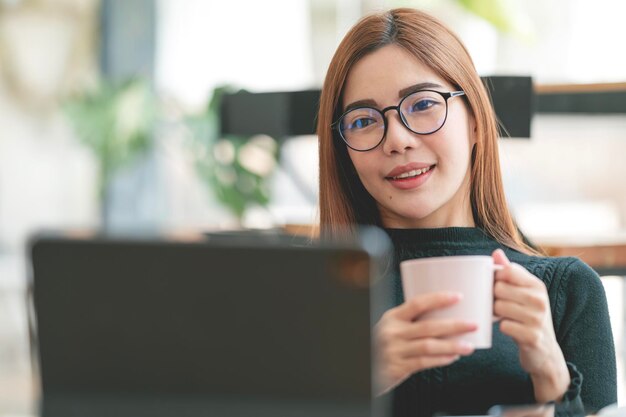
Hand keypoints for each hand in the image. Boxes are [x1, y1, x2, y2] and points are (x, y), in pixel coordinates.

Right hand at [374, 292, 476, 395]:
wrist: (365, 368)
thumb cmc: (382, 346)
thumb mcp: (391, 328)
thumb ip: (410, 323)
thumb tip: (443, 316)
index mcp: (392, 317)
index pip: (417, 303)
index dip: (438, 299)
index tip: (457, 296)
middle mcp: (393, 332)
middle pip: (428, 326)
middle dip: (454, 325)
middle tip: (472, 324)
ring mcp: (395, 350)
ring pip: (429, 346)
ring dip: (452, 346)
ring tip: (468, 346)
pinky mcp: (398, 368)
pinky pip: (424, 362)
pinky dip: (440, 360)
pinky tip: (452, 358)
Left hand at [492, 249, 569, 401]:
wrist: (545, 352)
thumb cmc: (528, 317)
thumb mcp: (524, 293)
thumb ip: (510, 272)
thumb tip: (496, 253)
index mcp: (537, 285)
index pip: (507, 270)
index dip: (496, 278)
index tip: (497, 287)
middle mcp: (540, 300)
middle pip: (499, 288)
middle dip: (494, 298)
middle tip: (500, 306)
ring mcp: (537, 319)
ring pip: (499, 306)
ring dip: (496, 314)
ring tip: (505, 317)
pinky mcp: (532, 337)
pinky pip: (504, 326)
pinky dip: (503, 328)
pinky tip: (510, 330)